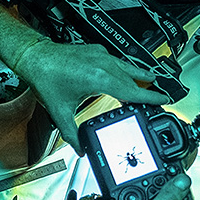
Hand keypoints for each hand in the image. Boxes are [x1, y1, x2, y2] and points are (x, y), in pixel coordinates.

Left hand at [14, 40, 167, 153]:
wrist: (35, 57)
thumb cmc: (46, 78)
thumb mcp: (60, 111)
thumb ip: (71, 133)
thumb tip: (80, 148)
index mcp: (99, 79)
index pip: (132, 91)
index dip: (150, 97)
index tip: (164, 101)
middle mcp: (104, 64)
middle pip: (133, 80)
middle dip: (146, 90)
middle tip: (157, 99)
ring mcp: (101, 55)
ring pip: (128, 67)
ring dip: (140, 75)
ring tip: (153, 81)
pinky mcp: (96, 51)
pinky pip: (118, 61)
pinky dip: (126, 69)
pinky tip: (128, 72)